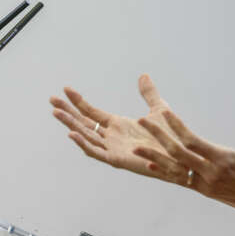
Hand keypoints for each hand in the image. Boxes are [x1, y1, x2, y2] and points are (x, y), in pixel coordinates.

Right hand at [49, 74, 181, 179]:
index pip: (92, 111)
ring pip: (85, 135)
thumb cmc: (173, 138)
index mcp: (118, 125)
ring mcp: (113, 148)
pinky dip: (84, 143)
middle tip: (51, 100)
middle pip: (83, 122)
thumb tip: (143, 75)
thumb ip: (149, 93)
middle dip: (67, 111)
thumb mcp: (159, 110)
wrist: (183, 157)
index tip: (65, 89)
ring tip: (55, 112)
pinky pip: (96, 152)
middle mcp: (111, 137)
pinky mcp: (117, 159)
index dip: (78, 101)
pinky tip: (72, 133)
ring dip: (70, 124)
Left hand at [132, 103, 234, 221]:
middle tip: (142, 121)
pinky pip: (180, 180)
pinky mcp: (206, 190)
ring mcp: (206, 184)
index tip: (164, 112)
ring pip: (175, 169)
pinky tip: (150, 166)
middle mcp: (211, 173)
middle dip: (158, 136)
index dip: (176, 126)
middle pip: (177, 153)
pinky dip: (165, 172)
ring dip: (154, 158)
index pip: (193, 141)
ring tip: (135, 149)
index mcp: (224, 159)